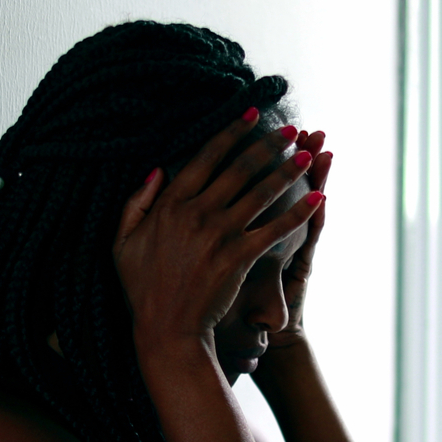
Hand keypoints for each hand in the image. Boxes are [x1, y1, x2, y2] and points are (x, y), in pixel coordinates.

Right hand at [112, 111, 321, 348]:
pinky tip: (318, 198)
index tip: (252, 113)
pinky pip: (275, 229)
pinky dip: (299, 213)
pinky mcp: (239, 257)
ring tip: (309, 153)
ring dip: (289, 170)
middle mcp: (196, 213)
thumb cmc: (143, 287)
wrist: (166, 328)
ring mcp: (219, 235)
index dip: (231, 131)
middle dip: (270, 144)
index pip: (206, 156)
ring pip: (261, 193)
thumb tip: (156, 169)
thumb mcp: (122, 241)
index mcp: (170, 204)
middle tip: (292, 128)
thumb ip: (136, 203)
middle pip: (240, 168)